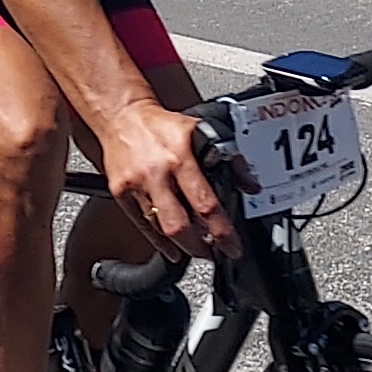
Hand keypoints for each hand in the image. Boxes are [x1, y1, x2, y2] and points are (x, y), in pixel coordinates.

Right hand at [96, 100, 236, 257]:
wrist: (123, 116)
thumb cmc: (162, 125)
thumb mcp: (201, 131)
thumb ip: (229, 158)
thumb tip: (250, 185)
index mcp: (180, 157)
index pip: (206, 204)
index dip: (222, 232)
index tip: (232, 246)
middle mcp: (158, 173)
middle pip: (180, 225)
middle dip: (200, 247)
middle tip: (214, 254)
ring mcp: (137, 185)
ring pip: (160, 228)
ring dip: (182, 245)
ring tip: (196, 249)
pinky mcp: (120, 193)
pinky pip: (141, 225)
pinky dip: (158, 241)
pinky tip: (171, 248)